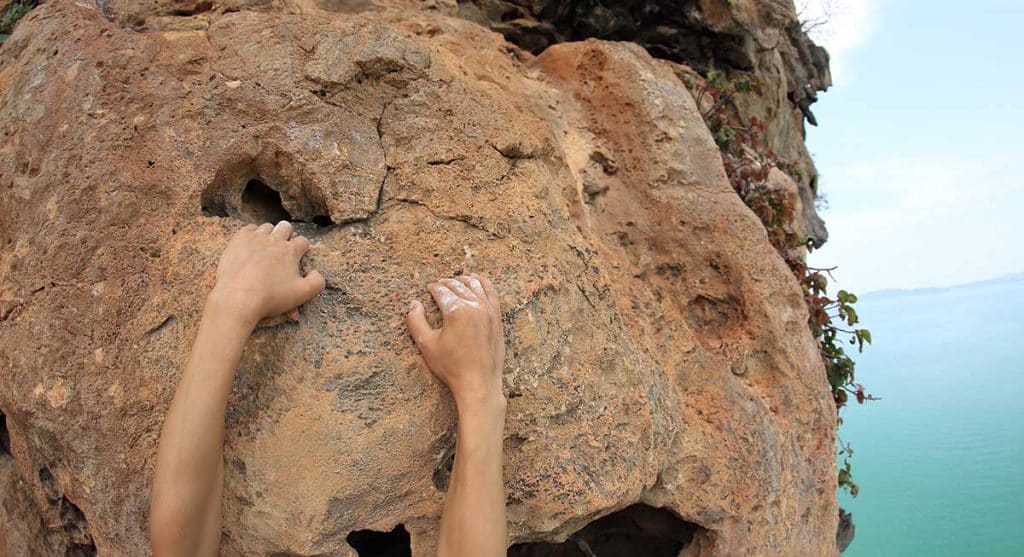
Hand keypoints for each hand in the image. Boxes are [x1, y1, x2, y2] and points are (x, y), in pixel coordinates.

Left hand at [209, 221, 324, 325]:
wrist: (237, 298)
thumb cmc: (271, 297)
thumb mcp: (303, 294)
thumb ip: (317, 282)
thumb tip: (315, 271)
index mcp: (290, 251)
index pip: (302, 241)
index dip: (303, 248)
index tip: (299, 256)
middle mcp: (274, 240)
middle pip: (285, 227)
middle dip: (287, 235)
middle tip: (283, 248)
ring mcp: (255, 238)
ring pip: (267, 227)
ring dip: (270, 234)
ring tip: (267, 246)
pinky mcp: (238, 240)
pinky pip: (249, 228)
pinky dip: (252, 234)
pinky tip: (251, 244)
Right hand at [406, 274, 505, 407]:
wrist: (479, 383)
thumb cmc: (451, 367)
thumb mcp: (426, 345)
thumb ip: (416, 321)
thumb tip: (413, 303)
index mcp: (456, 310)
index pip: (441, 291)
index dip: (433, 288)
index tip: (429, 288)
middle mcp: (474, 306)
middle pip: (457, 286)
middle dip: (446, 283)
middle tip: (439, 284)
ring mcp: (489, 311)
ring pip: (475, 285)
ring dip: (463, 280)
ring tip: (456, 280)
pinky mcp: (497, 317)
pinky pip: (491, 292)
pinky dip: (483, 283)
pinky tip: (477, 280)